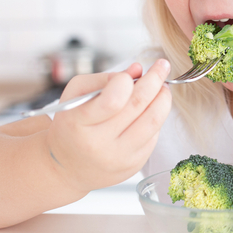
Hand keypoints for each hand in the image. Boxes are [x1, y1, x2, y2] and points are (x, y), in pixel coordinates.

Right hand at [46, 60, 171, 193]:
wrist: (68, 166)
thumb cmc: (73, 124)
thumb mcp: (76, 94)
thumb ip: (105, 78)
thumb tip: (138, 70)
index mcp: (78, 123)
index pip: (112, 101)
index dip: (128, 81)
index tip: (138, 69)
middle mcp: (98, 144)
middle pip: (137, 106)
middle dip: (154, 81)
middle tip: (162, 66)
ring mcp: (118, 157)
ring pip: (153, 122)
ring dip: (163, 99)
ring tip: (163, 87)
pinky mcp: (134, 165)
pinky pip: (154, 136)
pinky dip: (156, 118)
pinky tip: (151, 110)